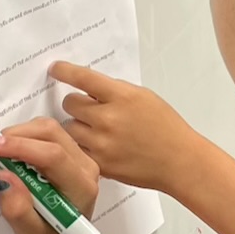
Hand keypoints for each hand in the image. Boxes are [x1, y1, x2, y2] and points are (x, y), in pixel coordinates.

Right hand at [0, 118, 102, 233]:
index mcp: (81, 187)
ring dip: (20, 134)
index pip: (52, 155)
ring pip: (49, 130)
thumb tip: (3, 177)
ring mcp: (81, 159)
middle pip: (51, 133)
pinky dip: (25, 138)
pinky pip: (48, 136)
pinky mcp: (71, 157)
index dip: (19, 146)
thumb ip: (19, 211)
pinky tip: (10, 154)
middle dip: (16, 134)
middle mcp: (86, 167)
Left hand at [51, 61, 200, 194]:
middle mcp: (108, 118)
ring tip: (98, 131)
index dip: (64, 71)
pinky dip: (83, 146)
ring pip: (68, 127)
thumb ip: (115, 92)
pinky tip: (100, 147)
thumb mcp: (144, 97)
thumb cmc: (166, 127)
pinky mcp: (99, 164)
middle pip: (69, 103)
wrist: (179, 161)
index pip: (83, 77)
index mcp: (122, 96)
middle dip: (77, 104)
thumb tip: (88, 88)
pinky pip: (76, 149)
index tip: (55, 69)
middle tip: (90, 109)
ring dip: (78, 126)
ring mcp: (101, 143)